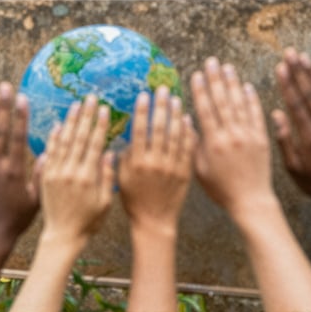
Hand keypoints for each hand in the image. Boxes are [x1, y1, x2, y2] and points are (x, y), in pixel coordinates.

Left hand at [0, 82, 38, 248]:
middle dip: (3, 107)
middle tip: (5, 86)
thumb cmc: (18, 218)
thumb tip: (49, 150)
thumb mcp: (36, 198)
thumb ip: (41, 174)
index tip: (22, 97)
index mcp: (14, 171)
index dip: (19, 116)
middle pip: (0, 131)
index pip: (17, 137)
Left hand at [39, 95, 113, 247]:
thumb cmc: (88, 223)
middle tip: (90, 98)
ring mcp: (56, 173)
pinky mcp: (45, 176)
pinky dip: (54, 137)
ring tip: (76, 104)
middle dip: (86, 116)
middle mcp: (71, 172)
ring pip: (64, 141)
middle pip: (79, 138)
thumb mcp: (104, 203)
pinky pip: (49, 152)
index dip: (99, 125)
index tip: (103, 108)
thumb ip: (107, 177)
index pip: (94, 144)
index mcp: (87, 177)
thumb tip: (109, 152)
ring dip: (70, 121)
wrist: (61, 238)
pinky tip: (59, 123)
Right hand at [118, 86, 195, 234]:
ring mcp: (172, 168)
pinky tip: (187, 119)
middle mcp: (155, 163)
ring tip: (176, 99)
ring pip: (176, 136)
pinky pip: (188, 149)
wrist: (154, 222)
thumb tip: (126, 131)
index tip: (144, 94)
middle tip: (162, 89)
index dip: (142, 111)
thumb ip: (123, 155)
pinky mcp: (185, 173)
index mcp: (137, 163)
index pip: (140, 130)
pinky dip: (188, 133)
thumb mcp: (122, 177)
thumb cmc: (134, 199)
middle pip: (160, 128)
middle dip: (161, 106)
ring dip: (176, 115)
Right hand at [192, 58, 272, 220]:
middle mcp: (231, 135)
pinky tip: (247, 86)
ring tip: (227, 67)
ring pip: (239, 103)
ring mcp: (248, 135)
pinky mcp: (262, 138)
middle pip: (222, 101)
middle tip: (212, 61)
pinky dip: (252, 99)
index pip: (205, 109)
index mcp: (214, 142)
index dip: (200, 90)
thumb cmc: (221, 189)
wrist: (251, 201)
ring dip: (233, 83)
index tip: (196, 74)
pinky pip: (256, 114)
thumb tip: (185, 120)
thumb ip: (193, 145)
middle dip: (216, 79)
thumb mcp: (199, 170)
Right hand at [272, 49, 310, 211]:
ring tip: (303, 57)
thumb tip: (276, 114)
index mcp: (309, 138)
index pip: (297, 104)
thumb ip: (285, 141)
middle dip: (298, 71)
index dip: (288, 83)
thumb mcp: (294, 169)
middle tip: (290, 52)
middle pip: (310, 94)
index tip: (280, 66)